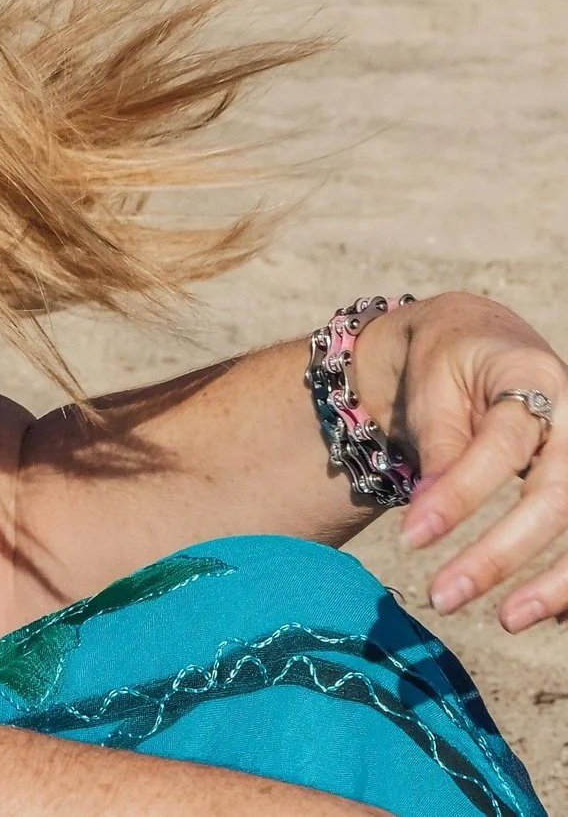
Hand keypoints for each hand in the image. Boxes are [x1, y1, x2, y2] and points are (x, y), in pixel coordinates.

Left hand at [352, 292, 565, 629]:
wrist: (481, 343)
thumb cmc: (447, 364)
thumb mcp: (432, 388)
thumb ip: (440, 447)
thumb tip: (429, 522)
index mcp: (534, 377)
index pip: (501, 447)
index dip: (459, 496)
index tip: (411, 541)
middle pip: (555, 498)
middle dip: (499, 555)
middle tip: (442, 597)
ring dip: (555, 584)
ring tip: (505, 621)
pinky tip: (553, 616)